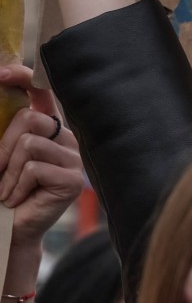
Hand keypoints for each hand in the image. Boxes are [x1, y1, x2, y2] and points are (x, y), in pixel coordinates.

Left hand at [0, 65, 83, 249]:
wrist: (9, 226)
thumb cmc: (1, 188)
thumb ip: (1, 129)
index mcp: (47, 127)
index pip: (41, 91)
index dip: (23, 76)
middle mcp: (65, 139)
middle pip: (31, 118)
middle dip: (3, 145)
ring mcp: (73, 160)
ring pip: (30, 144)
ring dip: (8, 170)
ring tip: (8, 189)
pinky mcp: (72, 181)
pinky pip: (35, 169)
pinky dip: (17, 185)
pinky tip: (18, 198)